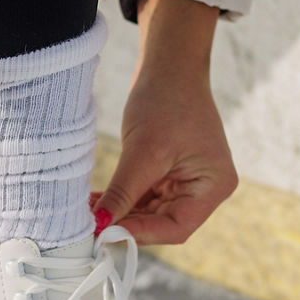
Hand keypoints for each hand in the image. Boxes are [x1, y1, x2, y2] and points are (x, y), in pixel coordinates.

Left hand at [92, 0, 238, 245]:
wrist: (168, 65)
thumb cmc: (167, 100)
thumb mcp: (143, 151)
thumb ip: (123, 193)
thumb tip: (99, 226)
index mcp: (213, 186)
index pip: (176, 227)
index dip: (141, 233)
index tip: (106, 233)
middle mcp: (204, 190)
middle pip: (161, 224)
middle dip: (126, 225)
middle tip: (90, 227)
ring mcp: (185, 183)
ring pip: (148, 214)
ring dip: (118, 214)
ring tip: (85, 214)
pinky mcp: (167, 175)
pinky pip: (142, 198)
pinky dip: (119, 201)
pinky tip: (94, 202)